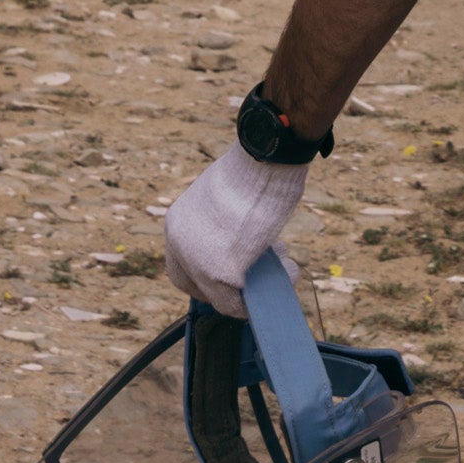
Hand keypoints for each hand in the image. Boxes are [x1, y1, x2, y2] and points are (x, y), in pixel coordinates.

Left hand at [160, 142, 304, 316]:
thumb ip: (220, 226)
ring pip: (219, 297)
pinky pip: (237, 303)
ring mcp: (197, 261)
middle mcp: (179, 244)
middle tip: (252, 281)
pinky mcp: (221, 272)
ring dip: (249, 292)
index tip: (233, 270)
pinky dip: (259, 300)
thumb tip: (242, 244)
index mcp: (177, 223)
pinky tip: (286, 277)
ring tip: (283, 269)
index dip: (204, 274)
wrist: (264, 159)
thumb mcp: (224, 200)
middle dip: (222, 289)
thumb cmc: (254, 169)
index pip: (181, 264)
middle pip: (192, 285)